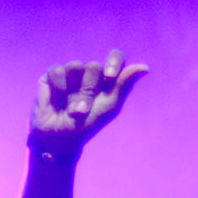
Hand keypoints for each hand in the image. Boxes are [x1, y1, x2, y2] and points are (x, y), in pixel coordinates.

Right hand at [29, 49, 148, 155]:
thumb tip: (145, 67)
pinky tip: (57, 99)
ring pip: (76, 65)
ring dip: (74, 91)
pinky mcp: (52, 76)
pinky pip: (58, 70)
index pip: (115, 57)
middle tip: (84, 108)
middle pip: (94, 66)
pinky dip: (59, 87)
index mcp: (106, 79)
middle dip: (89, 90)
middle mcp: (88, 74)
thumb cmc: (87, 125)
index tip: (110, 77)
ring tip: (70, 109)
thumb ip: (124, 85)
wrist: (59, 139)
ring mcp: (70, 74)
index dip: (113, 62)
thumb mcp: (109, 107)